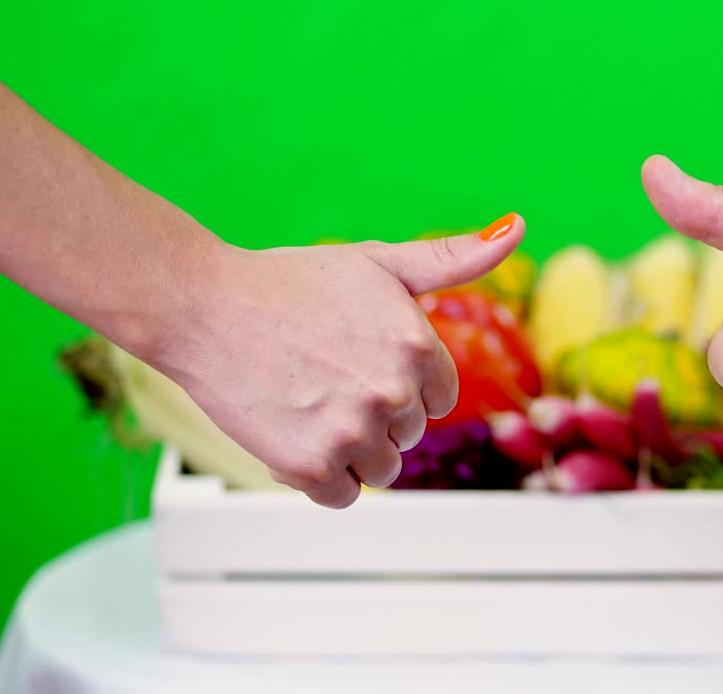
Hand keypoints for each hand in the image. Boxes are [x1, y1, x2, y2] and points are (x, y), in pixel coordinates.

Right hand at [153, 215, 523, 507]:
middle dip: (377, 412)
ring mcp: (351, 432)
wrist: (203, 307)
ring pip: (382, 468)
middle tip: (326, 375)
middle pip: (408, 433)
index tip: (362, 361)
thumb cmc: (292, 281)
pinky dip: (322, 475)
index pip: (439, 397)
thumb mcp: (379, 261)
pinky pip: (342, 494)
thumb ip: (454, 258)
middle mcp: (392, 392)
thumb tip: (519, 227)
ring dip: (352, 448)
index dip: (403, 383)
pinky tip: (296, 431)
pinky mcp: (309, 466)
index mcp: (417, 345)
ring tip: (310, 403)